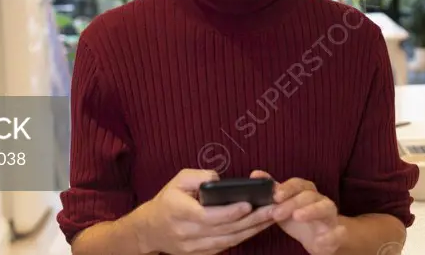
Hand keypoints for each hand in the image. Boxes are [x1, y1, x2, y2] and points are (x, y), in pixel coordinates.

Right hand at [137, 169, 275, 254]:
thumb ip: (200, 177)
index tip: (249, 204)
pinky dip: (243, 237)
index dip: (230, 212)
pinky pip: (225, 247)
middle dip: (251, 220)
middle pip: (224, 229)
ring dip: (252, 230)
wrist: (150, 229)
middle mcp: (187, 233)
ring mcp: (193, 248)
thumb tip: (221, 180)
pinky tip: (258, 227)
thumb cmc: (168, 200)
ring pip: (228, 240)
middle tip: (273, 209)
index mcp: (179, 212)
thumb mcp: (178, 180)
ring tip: (272, 217)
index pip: (208, 216)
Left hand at [250, 171, 344, 254]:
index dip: (287, 188)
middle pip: (309, 195)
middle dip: (292, 203)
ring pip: (325, 208)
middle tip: (276, 213)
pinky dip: (331, 235)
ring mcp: (330, 216)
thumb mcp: (284, 204)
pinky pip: (339, 232)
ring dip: (311, 211)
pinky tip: (320, 240)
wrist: (320, 238)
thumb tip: (255, 174)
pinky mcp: (337, 233)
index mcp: (307, 192)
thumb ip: (272, 190)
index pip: (298, 184)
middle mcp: (320, 200)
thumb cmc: (299, 217)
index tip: (275, 196)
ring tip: (297, 216)